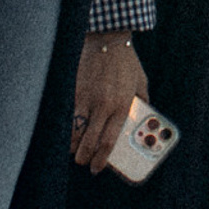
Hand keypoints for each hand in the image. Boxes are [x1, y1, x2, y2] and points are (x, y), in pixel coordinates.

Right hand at [73, 34, 143, 171]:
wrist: (108, 40)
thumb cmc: (126, 62)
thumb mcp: (141, 82)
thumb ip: (142, 101)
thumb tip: (143, 118)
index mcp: (122, 106)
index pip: (109, 142)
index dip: (101, 159)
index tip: (97, 168)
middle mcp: (104, 106)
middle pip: (88, 143)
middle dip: (83, 157)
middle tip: (83, 161)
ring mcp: (87, 100)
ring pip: (73, 134)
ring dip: (72, 146)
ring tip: (74, 149)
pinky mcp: (74, 92)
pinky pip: (67, 117)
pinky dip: (66, 128)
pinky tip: (67, 132)